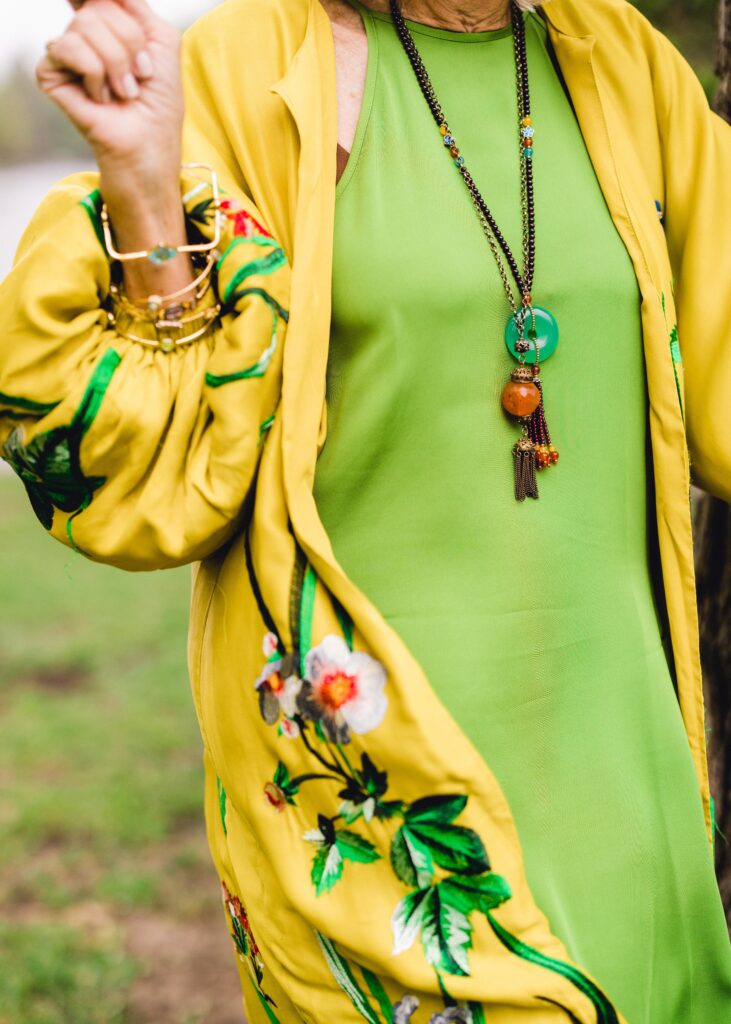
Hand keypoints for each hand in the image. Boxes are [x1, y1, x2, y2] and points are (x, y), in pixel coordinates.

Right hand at [36, 0, 183, 191]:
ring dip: (115, 63)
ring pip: (83, 25)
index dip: (112, 9)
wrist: (149, 141)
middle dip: (129, 44)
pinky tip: (100, 97)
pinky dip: (93, 73)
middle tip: (137, 78)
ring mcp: (66, 53)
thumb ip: (134, 4)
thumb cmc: (159, 100)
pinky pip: (65, 48)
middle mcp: (84, 34)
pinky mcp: (49, 73)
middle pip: (98, 7)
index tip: (135, 51)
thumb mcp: (162, 40)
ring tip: (122, 91)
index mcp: (109, 24)